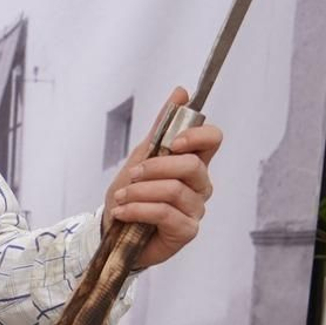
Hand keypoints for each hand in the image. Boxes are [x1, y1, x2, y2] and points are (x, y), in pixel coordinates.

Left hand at [102, 88, 221, 268]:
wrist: (112, 229)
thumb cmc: (130, 192)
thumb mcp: (141, 156)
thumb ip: (161, 128)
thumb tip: (181, 92)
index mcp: (193, 162)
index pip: (213, 139)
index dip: (197, 135)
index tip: (173, 141)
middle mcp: (200, 186)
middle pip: (191, 165)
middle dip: (155, 167)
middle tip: (132, 174)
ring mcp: (195, 209)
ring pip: (174, 190)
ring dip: (140, 191)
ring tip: (121, 196)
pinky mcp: (186, 231)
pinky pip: (165, 213)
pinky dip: (138, 209)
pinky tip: (122, 211)